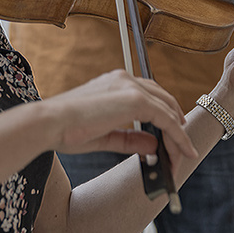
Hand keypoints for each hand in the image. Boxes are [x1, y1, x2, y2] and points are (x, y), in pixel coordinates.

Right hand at [46, 70, 197, 169]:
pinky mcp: (134, 99)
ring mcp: (130, 87)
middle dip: (175, 123)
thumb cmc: (66, 130)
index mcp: (114, 82)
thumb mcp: (105, 136)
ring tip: (184, 153)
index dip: (163, 113)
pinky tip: (182, 149)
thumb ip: (130, 139)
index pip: (148, 94)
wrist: (49, 123)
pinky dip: (177, 135)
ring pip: (167, 109)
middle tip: (181, 146)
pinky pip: (165, 118)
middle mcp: (124, 79)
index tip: (171, 132)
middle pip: (162, 99)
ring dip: (178, 133)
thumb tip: (154, 145)